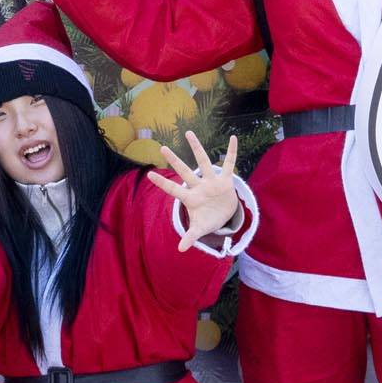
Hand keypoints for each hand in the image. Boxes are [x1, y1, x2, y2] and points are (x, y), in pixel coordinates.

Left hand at [147, 133, 242, 248]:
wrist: (225, 214)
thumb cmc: (209, 219)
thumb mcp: (200, 228)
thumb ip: (190, 236)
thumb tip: (181, 250)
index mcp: (191, 198)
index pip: (174, 189)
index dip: (163, 183)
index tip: (149, 174)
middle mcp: (199, 186)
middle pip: (185, 171)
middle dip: (174, 160)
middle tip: (161, 148)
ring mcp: (211, 181)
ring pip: (203, 162)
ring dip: (196, 148)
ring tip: (188, 132)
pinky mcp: (225, 180)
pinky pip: (229, 164)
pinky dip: (231, 152)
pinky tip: (232, 138)